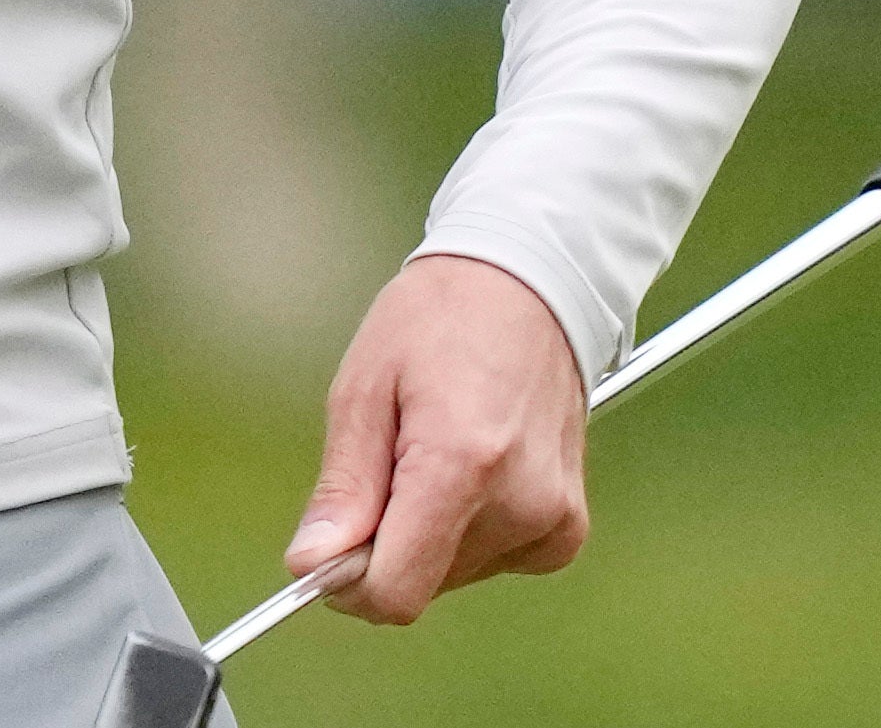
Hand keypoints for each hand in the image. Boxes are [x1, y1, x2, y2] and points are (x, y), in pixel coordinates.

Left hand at [281, 254, 587, 624]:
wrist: (527, 287)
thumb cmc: (441, 320)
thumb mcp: (363, 388)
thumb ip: (343, 488)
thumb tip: (312, 563)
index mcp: (461, 463)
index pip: (396, 592)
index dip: (349, 581)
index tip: (332, 545)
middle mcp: (519, 502)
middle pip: (422, 583)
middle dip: (388, 540)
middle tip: (394, 458)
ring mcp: (552, 519)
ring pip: (453, 575)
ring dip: (428, 532)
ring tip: (436, 449)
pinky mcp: (568, 529)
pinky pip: (493, 561)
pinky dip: (468, 530)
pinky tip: (472, 468)